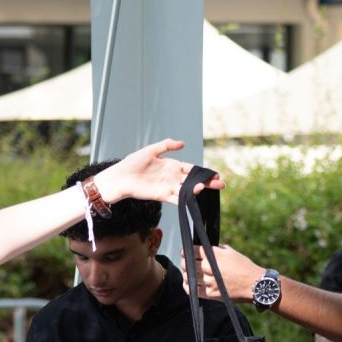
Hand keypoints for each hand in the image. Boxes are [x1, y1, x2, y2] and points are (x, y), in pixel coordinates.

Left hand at [96, 139, 223, 204]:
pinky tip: (194, 195)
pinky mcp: (162, 195)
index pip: (191, 169)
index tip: (214, 173)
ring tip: (207, 187)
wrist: (121, 177)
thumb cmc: (132, 163)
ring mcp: (168, 187)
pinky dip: (186, 197)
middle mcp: (172, 177)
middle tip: (220, 184)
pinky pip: (177, 198)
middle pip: (193, 180)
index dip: (202, 171)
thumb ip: (167, 145)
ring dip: (197, 189)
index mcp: (171, 166)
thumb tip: (183, 143)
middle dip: (207, 182)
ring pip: (187, 189)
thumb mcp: (151, 150)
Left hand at [182, 244, 263, 304]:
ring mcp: (208, 281)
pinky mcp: (210, 294)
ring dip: (186, 273)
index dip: (186, 251)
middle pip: (188, 263)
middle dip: (185, 261)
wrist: (254, 284)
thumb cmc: (244, 267)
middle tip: (185, 262)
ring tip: (187, 272)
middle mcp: (208, 267)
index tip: (184, 252)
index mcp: (213, 255)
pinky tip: (188, 283)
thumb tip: (207, 250)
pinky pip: (192, 290)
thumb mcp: (231, 252)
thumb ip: (217, 250)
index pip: (192, 251)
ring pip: (188, 276)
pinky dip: (188, 286)